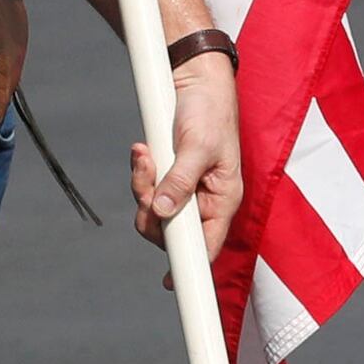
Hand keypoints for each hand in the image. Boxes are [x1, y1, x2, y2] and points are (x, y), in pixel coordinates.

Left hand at [131, 50, 242, 262]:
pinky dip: (141, 171)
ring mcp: (185, 188)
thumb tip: (162, 212)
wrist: (195, 81)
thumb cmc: (208, 112)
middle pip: (170, 230)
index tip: (170, 283)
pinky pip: (148, 186)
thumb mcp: (198, 147)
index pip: (207, 246)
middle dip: (150, 208)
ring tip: (143, 154)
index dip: (189, 266)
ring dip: (142, 184)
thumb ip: (180, 181)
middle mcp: (205, 200)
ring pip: (154, 209)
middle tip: (146, 174)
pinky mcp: (169, 174)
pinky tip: (141, 150)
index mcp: (223, 200)